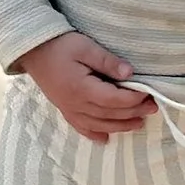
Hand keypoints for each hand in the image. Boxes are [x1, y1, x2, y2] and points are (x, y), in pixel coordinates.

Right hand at [15, 32, 153, 144]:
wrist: (31, 50)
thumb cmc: (59, 45)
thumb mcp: (85, 47)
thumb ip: (107, 61)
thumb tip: (129, 74)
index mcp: (82, 89)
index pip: (114, 99)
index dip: (134, 99)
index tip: (150, 93)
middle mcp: (76, 104)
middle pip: (110, 114)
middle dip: (134, 112)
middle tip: (153, 107)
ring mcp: (69, 109)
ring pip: (99, 125)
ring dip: (121, 126)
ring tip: (139, 123)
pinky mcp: (64, 109)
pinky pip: (81, 128)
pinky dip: (94, 134)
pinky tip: (105, 139)